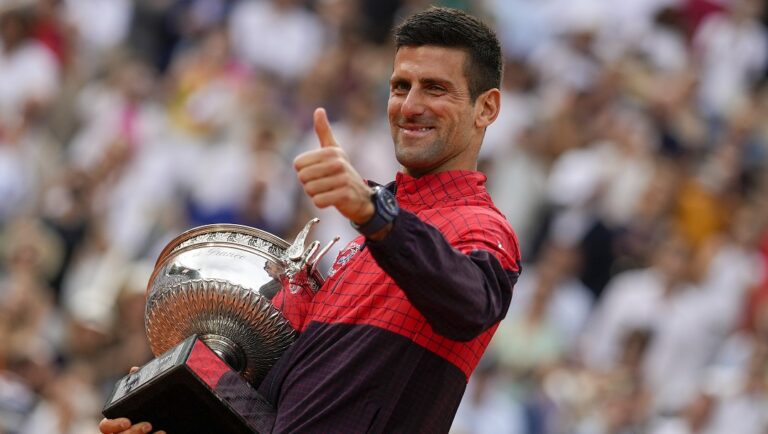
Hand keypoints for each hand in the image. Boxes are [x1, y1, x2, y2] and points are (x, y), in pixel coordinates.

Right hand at [99, 367, 166, 433]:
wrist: (185, 415)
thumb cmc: (167, 403)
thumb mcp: (157, 391)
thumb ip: (144, 381)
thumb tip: (134, 370)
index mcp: (122, 419)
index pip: (106, 426)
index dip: (113, 425)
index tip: (127, 421)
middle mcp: (126, 432)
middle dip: (131, 433)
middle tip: (147, 426)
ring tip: (161, 432)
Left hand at [294, 108, 373, 223]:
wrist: (361, 196)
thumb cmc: (341, 172)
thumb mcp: (333, 150)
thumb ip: (324, 131)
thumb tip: (319, 109)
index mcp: (331, 151)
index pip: (298, 165)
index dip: (304, 171)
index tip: (318, 172)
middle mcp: (338, 163)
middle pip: (303, 178)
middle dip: (309, 184)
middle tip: (323, 183)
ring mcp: (343, 179)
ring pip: (310, 190)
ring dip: (315, 194)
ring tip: (328, 190)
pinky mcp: (344, 195)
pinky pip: (318, 201)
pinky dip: (321, 203)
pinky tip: (332, 199)